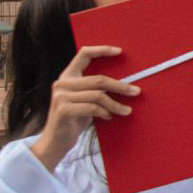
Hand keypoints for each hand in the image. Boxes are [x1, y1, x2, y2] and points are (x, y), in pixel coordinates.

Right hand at [29, 46, 139, 171]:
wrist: (56, 142)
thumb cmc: (75, 119)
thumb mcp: (85, 100)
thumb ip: (96, 89)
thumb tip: (126, 84)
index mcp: (68, 76)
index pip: (84, 54)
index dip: (102, 50)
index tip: (120, 52)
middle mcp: (62, 83)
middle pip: (98, 79)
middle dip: (120, 86)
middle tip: (136, 92)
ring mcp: (60, 96)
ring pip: (98, 95)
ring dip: (116, 104)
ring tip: (126, 111)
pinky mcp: (63, 110)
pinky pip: (92, 108)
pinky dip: (104, 112)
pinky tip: (108, 117)